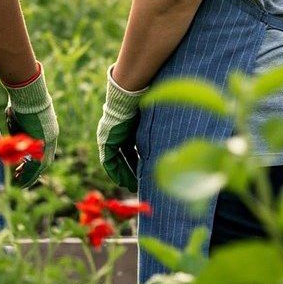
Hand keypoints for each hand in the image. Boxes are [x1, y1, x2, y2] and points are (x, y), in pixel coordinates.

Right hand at [4, 62, 58, 187]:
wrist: (29, 96)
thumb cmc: (21, 102)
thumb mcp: (18, 118)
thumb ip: (16, 130)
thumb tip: (9, 137)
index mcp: (46, 130)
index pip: (42, 149)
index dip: (34, 158)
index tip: (24, 164)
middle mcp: (50, 137)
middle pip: (44, 159)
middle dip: (33, 169)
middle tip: (23, 176)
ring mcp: (49, 142)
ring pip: (41, 165)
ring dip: (31, 175)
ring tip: (22, 183)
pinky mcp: (44, 146)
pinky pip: (37, 166)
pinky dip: (30, 175)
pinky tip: (22, 181)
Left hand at [97, 66, 145, 191]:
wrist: (130, 96)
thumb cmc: (144, 105)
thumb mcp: (150, 123)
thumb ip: (155, 134)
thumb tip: (176, 139)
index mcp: (127, 129)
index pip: (131, 150)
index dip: (137, 163)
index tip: (144, 174)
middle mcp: (117, 134)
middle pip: (123, 157)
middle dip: (131, 171)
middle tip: (138, 185)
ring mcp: (109, 137)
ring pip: (115, 161)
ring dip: (123, 174)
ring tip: (132, 186)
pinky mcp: (105, 140)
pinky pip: (108, 161)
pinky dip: (115, 172)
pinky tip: (122, 182)